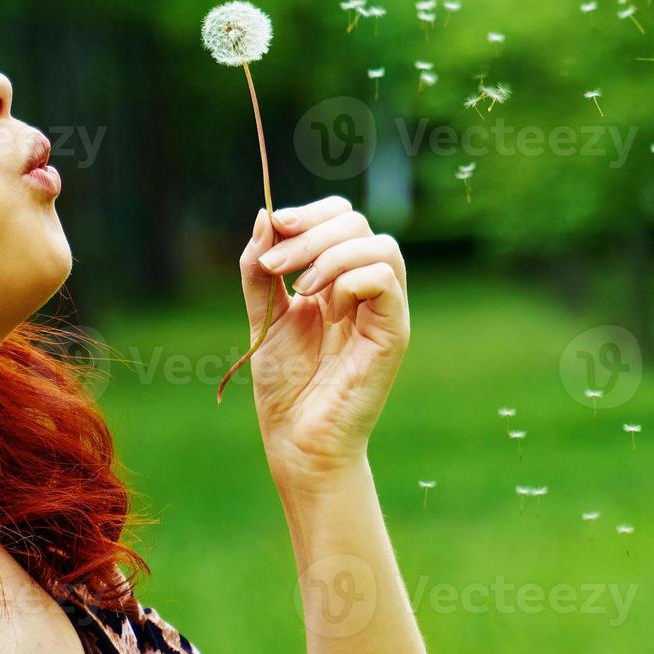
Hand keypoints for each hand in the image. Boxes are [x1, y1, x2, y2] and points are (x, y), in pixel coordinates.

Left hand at [237, 197, 410, 487]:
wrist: (297, 440)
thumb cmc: (286, 386)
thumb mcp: (263, 316)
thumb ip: (259, 270)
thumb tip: (264, 215)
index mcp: (339, 278)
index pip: (342, 217)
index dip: (310, 213)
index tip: (275, 228)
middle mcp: (366, 287)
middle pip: (357, 223)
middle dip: (310, 233)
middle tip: (276, 266)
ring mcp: (384, 309)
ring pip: (379, 246)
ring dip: (331, 255)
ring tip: (300, 288)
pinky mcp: (393, 332)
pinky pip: (384, 280)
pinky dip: (349, 281)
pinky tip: (327, 310)